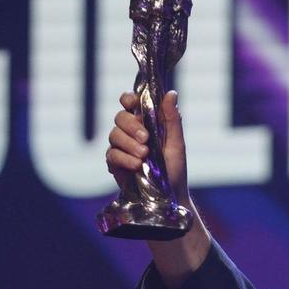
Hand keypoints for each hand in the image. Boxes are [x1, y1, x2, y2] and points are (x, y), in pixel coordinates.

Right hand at [106, 89, 189, 203]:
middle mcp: (130, 132)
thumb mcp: (177, 142)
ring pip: (114, 135)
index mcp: (145, 122)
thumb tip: (171, 93)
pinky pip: (112, 154)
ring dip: (129, 144)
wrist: (169, 194)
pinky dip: (124, 159)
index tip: (132, 103)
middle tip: (146, 138)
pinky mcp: (115, 163)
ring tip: (144, 155)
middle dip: (131, 126)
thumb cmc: (174, 167)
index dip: (127, 99)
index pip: (129, 103)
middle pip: (119, 117)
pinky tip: (136, 165)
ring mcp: (121, 147)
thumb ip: (172, 119)